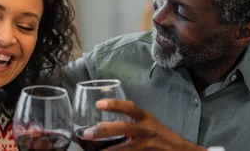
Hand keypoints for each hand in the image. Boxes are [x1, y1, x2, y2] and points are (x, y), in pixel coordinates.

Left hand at [82, 99, 206, 150]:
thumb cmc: (162, 135)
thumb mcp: (149, 123)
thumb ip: (132, 121)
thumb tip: (105, 125)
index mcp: (146, 118)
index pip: (130, 107)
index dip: (114, 104)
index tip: (98, 104)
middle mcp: (146, 130)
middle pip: (124, 128)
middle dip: (104, 130)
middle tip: (87, 133)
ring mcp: (146, 145)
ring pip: (124, 148)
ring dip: (107, 150)